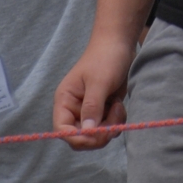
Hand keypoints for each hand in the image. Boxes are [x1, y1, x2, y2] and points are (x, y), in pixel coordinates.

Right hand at [52, 34, 134, 150]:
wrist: (119, 44)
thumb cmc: (105, 57)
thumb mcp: (99, 82)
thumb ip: (92, 107)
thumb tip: (87, 132)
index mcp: (65, 101)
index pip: (62, 130)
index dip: (78, 138)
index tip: (97, 134)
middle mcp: (74, 109)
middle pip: (81, 137)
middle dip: (99, 133)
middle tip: (114, 118)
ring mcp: (88, 111)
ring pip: (96, 135)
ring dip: (110, 126)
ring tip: (118, 106)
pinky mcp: (102, 111)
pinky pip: (107, 128)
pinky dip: (116, 122)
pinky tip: (119, 105)